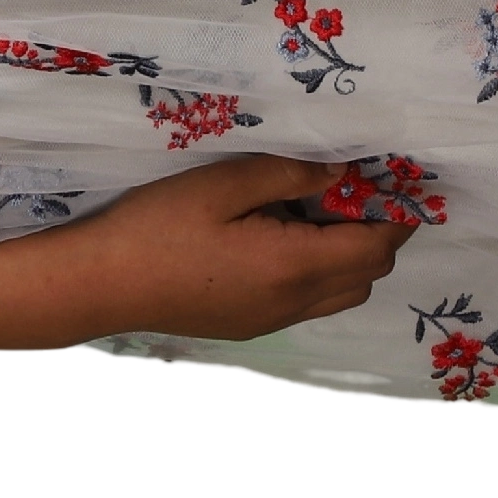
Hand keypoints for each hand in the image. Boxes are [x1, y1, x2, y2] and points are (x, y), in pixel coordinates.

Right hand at [69, 154, 416, 341]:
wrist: (102, 285)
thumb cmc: (156, 227)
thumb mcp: (220, 184)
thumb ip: (288, 174)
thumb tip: (342, 171)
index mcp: (294, 266)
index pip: (377, 247)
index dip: (395, 214)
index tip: (386, 177)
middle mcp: (294, 302)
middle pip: (369, 274)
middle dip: (376, 233)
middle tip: (347, 189)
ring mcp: (273, 320)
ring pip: (343, 294)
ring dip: (349, 256)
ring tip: (315, 214)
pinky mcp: (251, 326)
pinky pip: (310, 302)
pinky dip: (319, 273)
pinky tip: (279, 241)